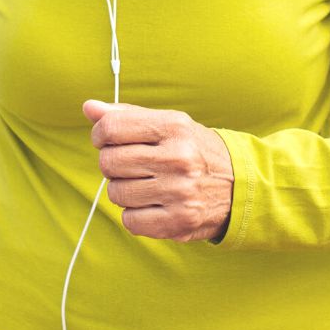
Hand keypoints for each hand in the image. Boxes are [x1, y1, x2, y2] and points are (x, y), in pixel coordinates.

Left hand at [82, 99, 234, 242]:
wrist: (240, 186)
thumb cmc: (194, 150)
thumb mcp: (169, 124)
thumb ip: (127, 116)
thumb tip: (89, 108)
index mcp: (173, 127)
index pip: (110, 128)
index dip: (100, 135)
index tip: (108, 140)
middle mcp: (178, 158)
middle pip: (109, 162)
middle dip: (112, 164)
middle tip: (131, 165)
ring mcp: (179, 192)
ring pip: (116, 193)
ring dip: (124, 191)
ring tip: (146, 185)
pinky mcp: (179, 221)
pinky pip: (130, 221)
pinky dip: (135, 216)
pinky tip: (153, 205)